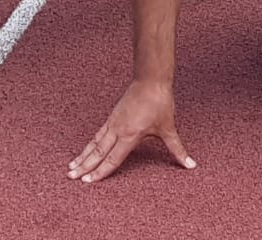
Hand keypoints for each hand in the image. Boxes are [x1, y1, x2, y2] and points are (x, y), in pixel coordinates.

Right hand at [68, 81, 194, 184]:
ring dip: (83, 155)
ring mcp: (113, 122)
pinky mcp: (113, 116)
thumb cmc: (159, 102)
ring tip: (71, 165)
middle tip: (70, 176)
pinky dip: (90, 143)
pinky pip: (98, 133)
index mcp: (129, 135)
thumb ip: (177, 149)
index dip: (100, 172)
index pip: (112, 159)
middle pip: (98, 152)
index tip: (88, 181)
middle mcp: (117, 130)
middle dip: (85, 166)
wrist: (151, 79)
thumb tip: (190, 164)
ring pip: (94, 142)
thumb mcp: (169, 128)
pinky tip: (85, 149)